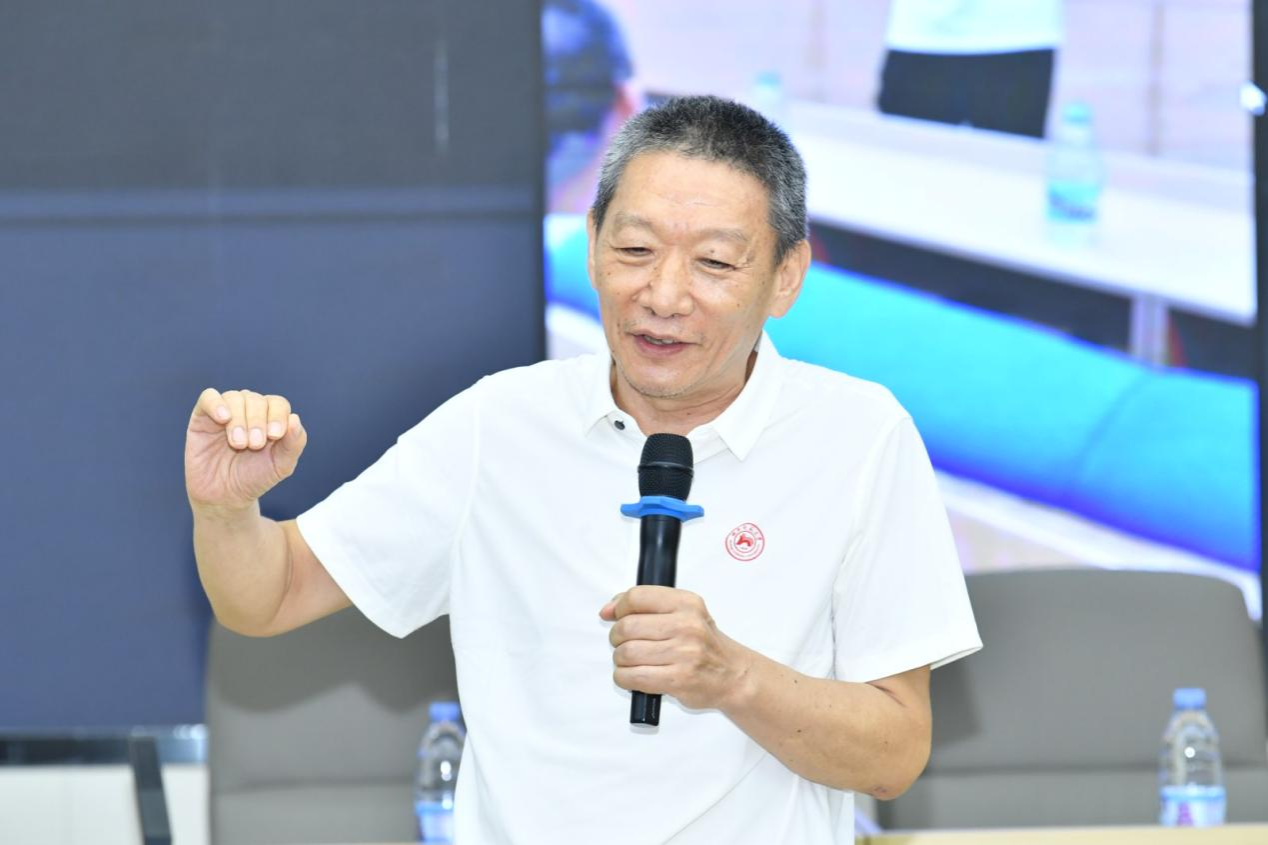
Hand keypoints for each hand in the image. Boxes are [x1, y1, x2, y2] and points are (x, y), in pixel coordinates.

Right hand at [185, 388, 307, 515]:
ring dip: (239, 419)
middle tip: (254, 445)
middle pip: (256, 400)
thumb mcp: (281, 465)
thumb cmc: (254, 478)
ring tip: (239, 443)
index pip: (278, 404)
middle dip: (257, 421)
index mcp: (270, 418)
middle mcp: (249, 411)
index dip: (278, 416)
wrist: (224, 497)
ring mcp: (226, 412)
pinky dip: (216, 403)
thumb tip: (296, 418)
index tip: (275, 436)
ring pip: (235, 398)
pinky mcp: (202, 417)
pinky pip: (208, 397)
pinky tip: (223, 418)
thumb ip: (294, 443)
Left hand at [600, 586, 749, 710]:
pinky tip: (633, 676)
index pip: (637, 597)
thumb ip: (647, 605)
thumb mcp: (684, 613)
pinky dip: (624, 677)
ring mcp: (684, 654)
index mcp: (687, 603)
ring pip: (627, 653)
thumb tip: (608, 609)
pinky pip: (633, 677)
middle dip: (617, 637)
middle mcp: (687, 625)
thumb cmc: (703, 644)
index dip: (619, 607)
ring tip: (631, 661)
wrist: (733, 674)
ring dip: (620, 660)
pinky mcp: (679, 680)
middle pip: (627, 627)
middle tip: (625, 643)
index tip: (615, 616)